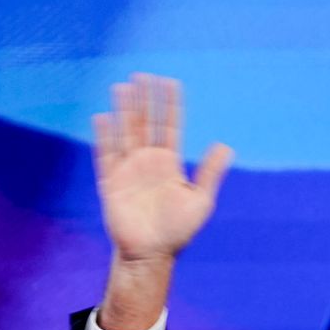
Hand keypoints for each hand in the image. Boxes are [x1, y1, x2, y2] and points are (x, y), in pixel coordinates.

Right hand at [92, 73, 232, 265]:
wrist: (151, 255)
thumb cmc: (178, 231)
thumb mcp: (200, 201)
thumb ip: (210, 173)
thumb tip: (226, 146)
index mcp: (169, 163)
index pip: (169, 126)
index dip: (169, 104)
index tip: (170, 81)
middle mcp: (147, 162)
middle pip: (145, 123)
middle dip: (144, 99)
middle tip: (142, 75)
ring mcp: (128, 170)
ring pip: (125, 133)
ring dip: (124, 110)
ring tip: (122, 86)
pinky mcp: (111, 183)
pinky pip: (106, 155)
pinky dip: (104, 137)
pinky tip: (103, 117)